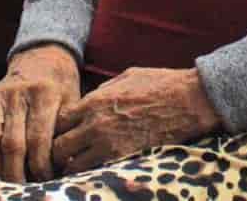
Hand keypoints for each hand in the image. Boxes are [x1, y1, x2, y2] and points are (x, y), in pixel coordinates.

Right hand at [0, 44, 80, 182]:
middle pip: (12, 142)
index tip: (46, 177)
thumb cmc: (62, 84)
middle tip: (23, 185)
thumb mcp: (73, 99)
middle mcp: (19, 94)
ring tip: (4, 175)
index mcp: (46, 94)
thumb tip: (65, 162)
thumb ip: (67, 127)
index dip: (40, 164)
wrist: (44, 56)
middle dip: (16, 171)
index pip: (39, 138)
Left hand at [51, 66, 220, 173]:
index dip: (60, 127)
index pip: (58, 120)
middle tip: (68, 151)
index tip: (67, 130)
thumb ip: (102, 90)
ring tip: (82, 161)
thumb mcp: (126, 76)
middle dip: (60, 150)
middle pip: (58, 146)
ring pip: (71, 164)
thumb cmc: (161, 84)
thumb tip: (89, 101)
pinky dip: (91, 170)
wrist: (188, 100)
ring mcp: (108, 143)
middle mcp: (95, 124)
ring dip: (74, 164)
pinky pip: (93, 170)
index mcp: (94, 101)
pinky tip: (98, 165)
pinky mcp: (122, 157)